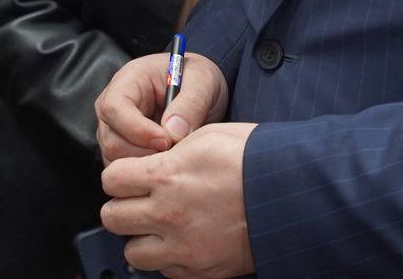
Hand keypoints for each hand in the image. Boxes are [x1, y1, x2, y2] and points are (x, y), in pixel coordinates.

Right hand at [95, 52, 227, 162]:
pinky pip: (124, 170)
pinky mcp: (122, 148)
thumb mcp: (202, 80)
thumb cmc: (196, 78)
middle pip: (111, 138)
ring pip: (115, 158)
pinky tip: (167, 162)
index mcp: (128, 80)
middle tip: (175, 152)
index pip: (114, 108)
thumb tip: (173, 132)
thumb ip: (190, 103)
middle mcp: (114, 106)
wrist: (199, 91)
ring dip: (146, 164)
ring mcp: (115, 129)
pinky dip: (145, 172)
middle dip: (144, 152)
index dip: (137, 129)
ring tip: (174, 155)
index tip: (166, 141)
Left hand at [99, 122, 257, 278]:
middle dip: (123, 205)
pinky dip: (168, 258)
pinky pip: (165, 271)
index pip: (111, 180)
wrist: (292, 192)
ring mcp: (184, 247)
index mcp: (166, 176)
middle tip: (140, 200)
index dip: (120, 175)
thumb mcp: (206, 137)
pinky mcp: (200, 269)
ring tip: (160, 224)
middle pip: (112, 217)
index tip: (131, 175)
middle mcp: (169, 214)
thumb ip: (169, 153)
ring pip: (133, 251)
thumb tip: (151, 160)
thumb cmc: (256, 160)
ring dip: (141, 237)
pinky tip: (183, 240)